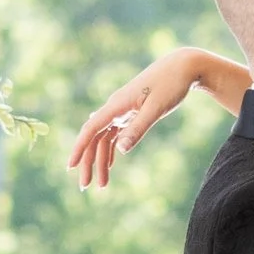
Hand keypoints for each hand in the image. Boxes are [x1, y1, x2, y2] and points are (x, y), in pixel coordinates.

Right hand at [70, 49, 209, 189]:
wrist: (183, 66)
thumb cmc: (171, 85)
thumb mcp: (156, 109)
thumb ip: (138, 129)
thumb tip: (119, 150)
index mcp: (116, 104)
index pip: (91, 129)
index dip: (79, 149)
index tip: (71, 167)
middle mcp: (115, 107)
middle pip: (94, 138)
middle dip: (89, 162)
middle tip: (86, 186)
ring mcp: (122, 110)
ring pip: (104, 139)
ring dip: (101, 161)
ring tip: (101, 185)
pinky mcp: (131, 112)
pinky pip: (114, 134)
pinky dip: (111, 150)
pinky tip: (110, 165)